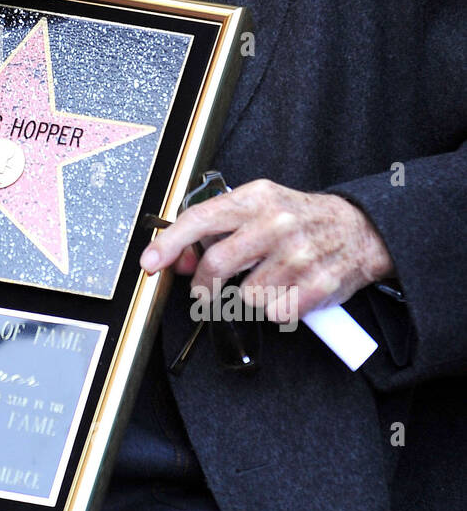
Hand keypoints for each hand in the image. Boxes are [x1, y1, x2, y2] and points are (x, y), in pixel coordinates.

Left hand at [139, 179, 393, 323]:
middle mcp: (277, 223)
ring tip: (266, 281)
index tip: (150, 263)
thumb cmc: (300, 219)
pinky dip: (275, 309)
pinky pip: (275, 312)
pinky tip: (287, 290)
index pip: (201, 219)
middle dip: (203, 286)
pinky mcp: (318, 284)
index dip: (169, 244)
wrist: (361, 228)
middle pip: (216, 264)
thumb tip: (177, 259)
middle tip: (206, 293)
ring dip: (247, 298)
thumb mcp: (258, 209)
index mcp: (257, 198)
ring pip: (245, 295)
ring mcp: (299, 254)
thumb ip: (216, 231)